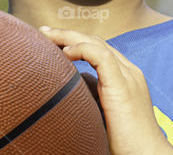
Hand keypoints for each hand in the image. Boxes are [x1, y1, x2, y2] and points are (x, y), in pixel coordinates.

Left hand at [39, 26, 172, 154]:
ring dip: (69, 36)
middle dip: (67, 34)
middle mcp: (128, 72)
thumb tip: (73, 88)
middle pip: (96, 41)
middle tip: (43, 31)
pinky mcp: (123, 85)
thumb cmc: (126, 142)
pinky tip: (64, 53)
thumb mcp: (106, 113)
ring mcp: (128, 76)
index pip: (99, 49)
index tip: (51, 41)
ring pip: (97, 43)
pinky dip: (81, 49)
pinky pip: (101, 56)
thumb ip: (94, 96)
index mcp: (126, 77)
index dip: (75, 41)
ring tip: (47, 36)